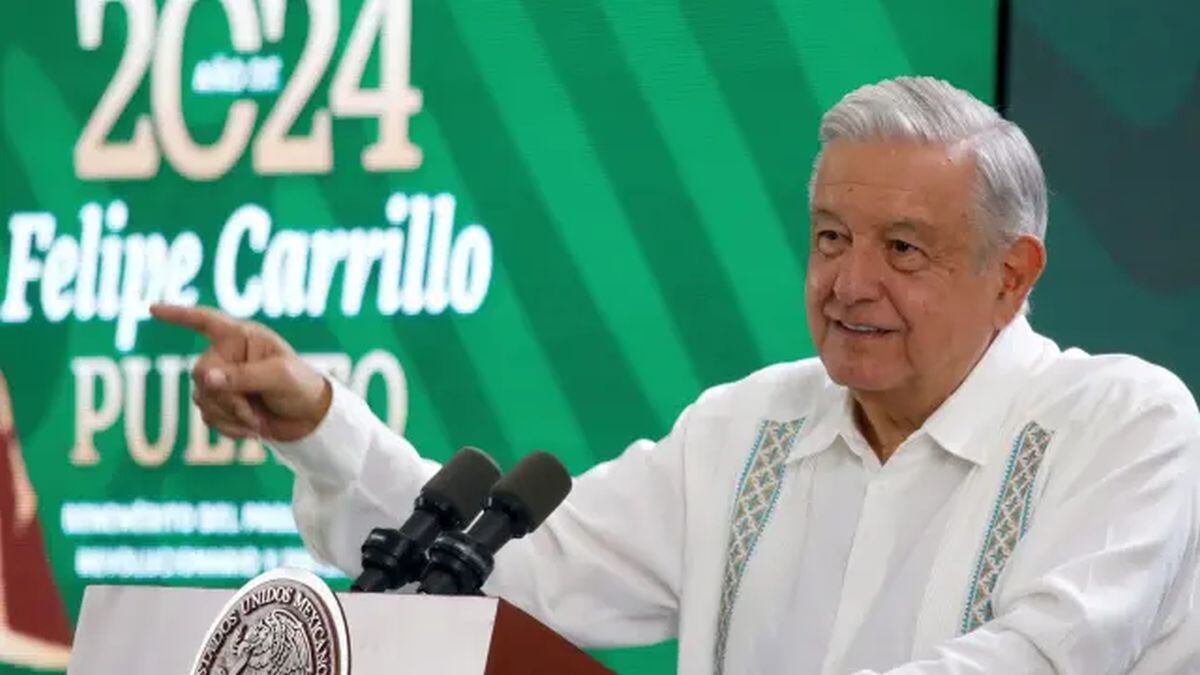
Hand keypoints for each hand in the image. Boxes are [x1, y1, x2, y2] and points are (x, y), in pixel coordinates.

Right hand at [150, 304, 331, 441]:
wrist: (309, 420)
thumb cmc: (301, 386)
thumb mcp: (279, 376)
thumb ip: (243, 376)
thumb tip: (204, 379)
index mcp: (242, 337)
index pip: (206, 321)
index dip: (179, 315)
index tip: (152, 309)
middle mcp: (227, 355)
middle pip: (200, 374)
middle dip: (226, 398)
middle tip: (252, 412)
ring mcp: (222, 380)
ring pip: (202, 399)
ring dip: (230, 416)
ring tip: (257, 421)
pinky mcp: (221, 404)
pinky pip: (207, 417)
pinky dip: (228, 428)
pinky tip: (251, 431)